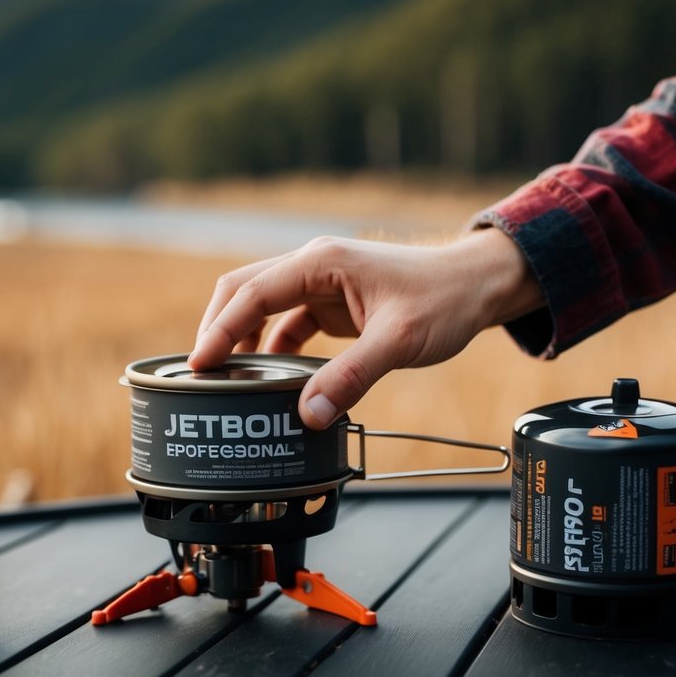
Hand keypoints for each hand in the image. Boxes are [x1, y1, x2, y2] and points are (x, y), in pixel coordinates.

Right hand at [187, 227, 544, 427]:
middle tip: (201, 374)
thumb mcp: (399, 340)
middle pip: (245, 291)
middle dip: (218, 328)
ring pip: (262, 307)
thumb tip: (310, 414)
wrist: (476, 286)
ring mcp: (321, 284)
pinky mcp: (332, 304)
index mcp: (321, 262)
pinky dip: (271, 349)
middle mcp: (314, 266)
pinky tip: (269, 379)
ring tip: (227, 380)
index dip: (219, 329)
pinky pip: (287, 324)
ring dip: (242, 340)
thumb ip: (352, 376)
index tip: (199, 365)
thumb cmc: (443, 301)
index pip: (252, 292)